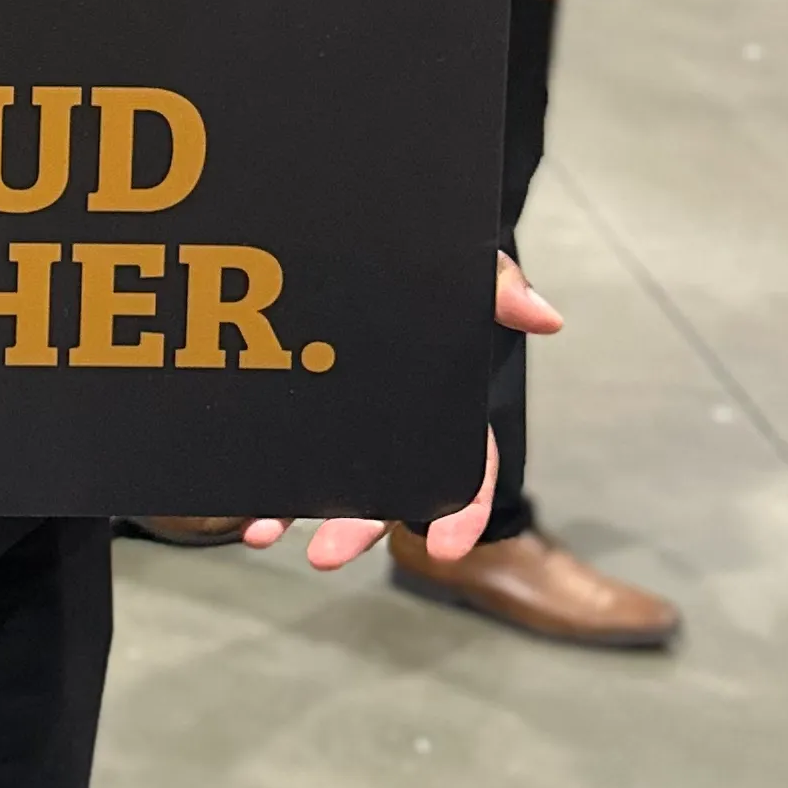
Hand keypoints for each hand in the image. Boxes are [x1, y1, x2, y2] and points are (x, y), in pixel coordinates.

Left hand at [138, 252, 562, 570]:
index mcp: (444, 412)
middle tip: (327, 554)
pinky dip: (262, 486)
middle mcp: (395, 432)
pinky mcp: (298, 415)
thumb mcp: (463, 271)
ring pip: (329, 487)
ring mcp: (344, 428)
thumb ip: (498, 289)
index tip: (443, 548)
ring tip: (264, 533)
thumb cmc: (424, 267)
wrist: (355, 233)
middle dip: (359, 530)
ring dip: (297, 517)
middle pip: (387, 495)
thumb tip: (546, 318)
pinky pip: (283, 459)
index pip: (465, 473)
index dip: (460, 514)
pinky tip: (241, 506)